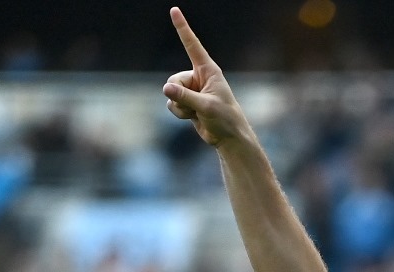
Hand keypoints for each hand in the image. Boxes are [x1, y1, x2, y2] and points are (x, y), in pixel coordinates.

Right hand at [163, 7, 252, 147]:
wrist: (228, 137)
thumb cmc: (225, 119)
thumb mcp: (206, 107)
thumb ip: (185, 97)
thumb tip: (166, 89)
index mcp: (208, 70)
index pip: (192, 45)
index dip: (182, 28)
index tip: (174, 10)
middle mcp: (199, 77)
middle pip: (175, 79)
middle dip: (179, 95)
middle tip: (194, 106)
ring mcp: (192, 90)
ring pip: (171, 92)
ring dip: (180, 106)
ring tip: (196, 113)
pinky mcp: (187, 101)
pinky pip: (172, 103)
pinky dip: (179, 112)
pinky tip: (192, 117)